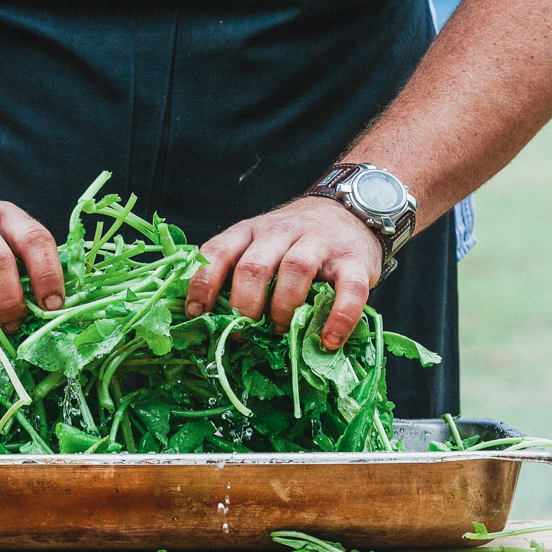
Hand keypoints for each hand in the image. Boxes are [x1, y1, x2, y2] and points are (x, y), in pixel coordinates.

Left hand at [183, 197, 382, 349]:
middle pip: (254, 266)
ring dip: (283, 309)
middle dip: (244, 305)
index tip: (197, 314)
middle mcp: (281, 232)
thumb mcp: (258, 246)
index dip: (203, 283)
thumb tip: (207, 322)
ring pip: (295, 270)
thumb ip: (236, 274)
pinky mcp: (354, 260)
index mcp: (250, 231)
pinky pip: (349, 289)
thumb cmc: (293, 243)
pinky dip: (339, 317)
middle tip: (243, 334)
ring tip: (280, 334)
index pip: (218, 251)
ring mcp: (319, 242)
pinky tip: (328, 340)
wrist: (348, 211)